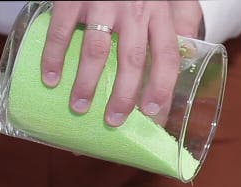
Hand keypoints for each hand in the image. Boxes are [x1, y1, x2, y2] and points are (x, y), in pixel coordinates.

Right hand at [41, 1, 202, 126]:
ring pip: (97, 50)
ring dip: (87, 83)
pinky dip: (54, 57)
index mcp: (158, 13)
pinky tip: (50, 78)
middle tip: (113, 121)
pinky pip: (61, 31)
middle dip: (124, 96)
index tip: (152, 112)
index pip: (167, 55)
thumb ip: (177, 21)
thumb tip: (191, 54)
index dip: (162, 87)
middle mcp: (134, 9)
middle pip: (133, 60)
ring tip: (79, 107)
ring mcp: (101, 3)